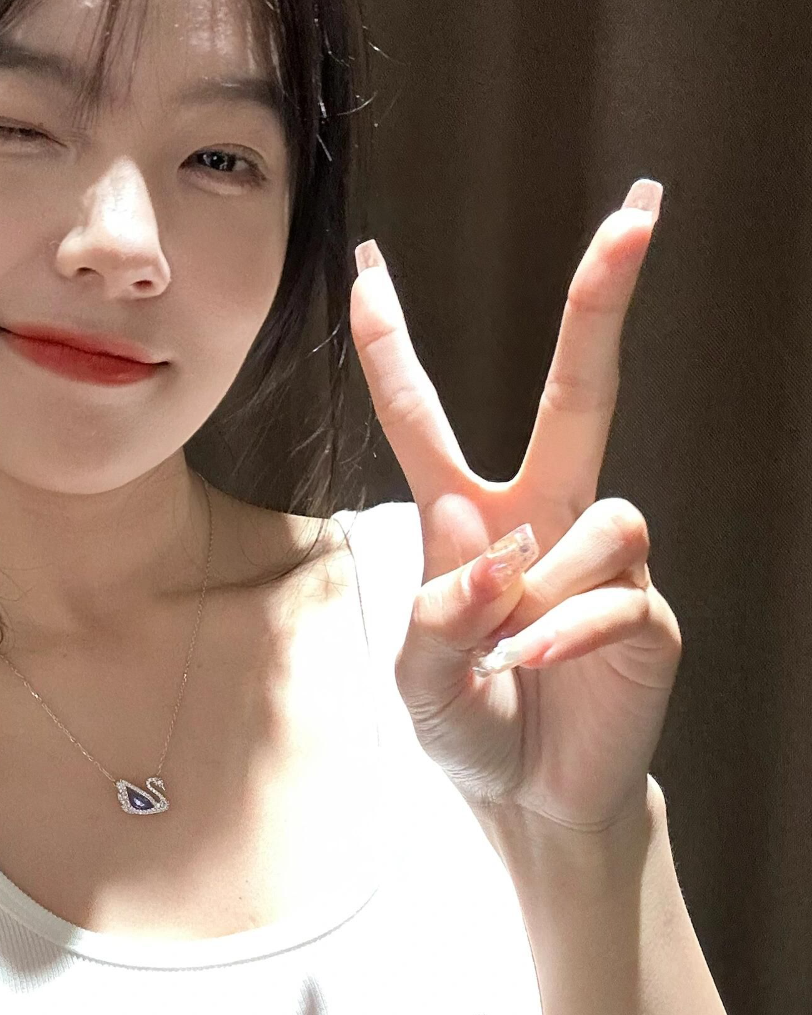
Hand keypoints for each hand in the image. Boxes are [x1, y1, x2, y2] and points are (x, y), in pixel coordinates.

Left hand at [351, 181, 682, 837]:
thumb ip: (438, 611)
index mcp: (469, 520)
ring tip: (507, 649)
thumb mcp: (417, 676)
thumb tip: (497, 547)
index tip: (369, 269)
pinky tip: (531, 666)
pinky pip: (614, 596)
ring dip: (542, 586)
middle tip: (637, 213)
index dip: (392, 347)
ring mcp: (600, 562)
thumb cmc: (468, 723)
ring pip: (596, 518)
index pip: (423, 419)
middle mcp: (544, 520)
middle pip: (578, 393)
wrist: (531, 801)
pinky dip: (562, 634)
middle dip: (601, 303)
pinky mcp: (645, 613)